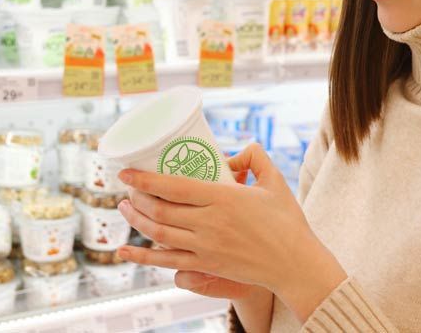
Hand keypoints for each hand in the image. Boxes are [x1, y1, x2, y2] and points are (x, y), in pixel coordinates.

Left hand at [116, 144, 347, 321]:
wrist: (295, 263)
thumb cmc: (288, 221)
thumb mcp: (275, 181)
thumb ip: (255, 158)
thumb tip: (232, 154)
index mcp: (224, 198)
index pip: (174, 187)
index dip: (145, 180)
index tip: (126, 173)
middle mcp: (210, 223)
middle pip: (161, 210)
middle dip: (137, 198)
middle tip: (128, 189)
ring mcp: (206, 247)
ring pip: (159, 233)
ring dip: (137, 220)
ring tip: (125, 208)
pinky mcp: (207, 266)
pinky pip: (168, 262)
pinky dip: (143, 256)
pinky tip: (125, 251)